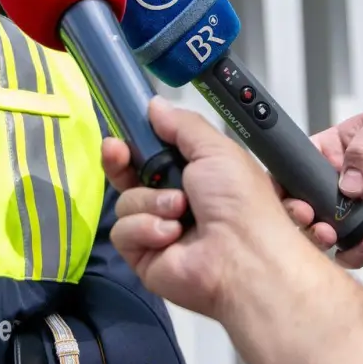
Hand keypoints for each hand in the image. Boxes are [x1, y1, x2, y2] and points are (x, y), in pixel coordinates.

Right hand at [101, 97, 314, 318]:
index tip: (122, 134)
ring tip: (180, 211)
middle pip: (130, 176)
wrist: (243, 257)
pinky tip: (170, 235)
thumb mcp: (215, 149)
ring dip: (152, 202)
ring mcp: (158, 229)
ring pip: (126, 202)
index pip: (153, 154)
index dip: (134, 143)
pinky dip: (146, 228)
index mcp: (196, 175)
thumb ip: (182, 126)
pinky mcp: (145, 255)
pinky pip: (124, 231)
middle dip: (122, 163)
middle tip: (118, 153)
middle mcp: (175, 201)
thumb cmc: (241, 203)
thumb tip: (156, 107)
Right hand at [285, 106, 362, 267]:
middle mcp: (337, 183)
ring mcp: (354, 210)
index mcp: (332, 150)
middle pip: (301, 204)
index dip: (284, 181)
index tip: (287, 193)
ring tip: (331, 233)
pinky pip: (352, 251)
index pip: (295, 167)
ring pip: (321, 231)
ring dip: (320, 237)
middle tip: (307, 215)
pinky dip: (354, 253)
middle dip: (297, 213)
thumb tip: (348, 183)